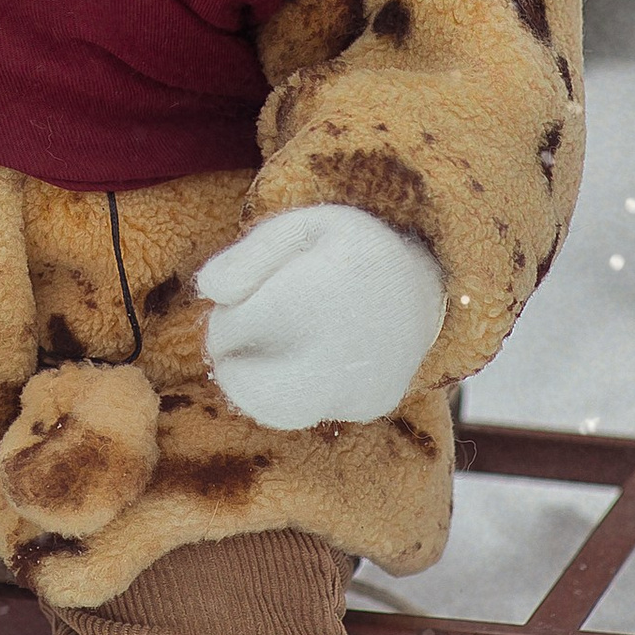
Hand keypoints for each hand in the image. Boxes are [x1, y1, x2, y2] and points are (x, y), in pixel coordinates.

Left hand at [199, 205, 446, 430]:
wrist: (426, 278)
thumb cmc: (348, 247)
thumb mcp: (301, 226)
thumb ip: (249, 254)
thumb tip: (207, 290)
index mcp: (315, 295)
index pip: (230, 331)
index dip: (225, 319)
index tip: (245, 299)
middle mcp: (340, 347)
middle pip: (247, 385)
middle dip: (232, 364)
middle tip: (246, 336)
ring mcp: (359, 382)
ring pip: (277, 407)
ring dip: (261, 383)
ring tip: (277, 348)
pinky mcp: (372, 404)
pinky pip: (315, 408)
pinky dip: (303, 389)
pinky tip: (318, 357)